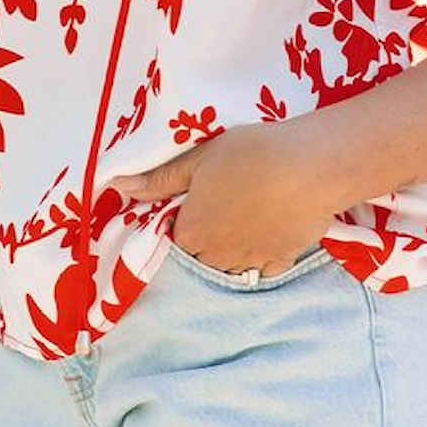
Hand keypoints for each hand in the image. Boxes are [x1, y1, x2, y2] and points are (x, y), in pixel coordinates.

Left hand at [109, 121, 334, 276]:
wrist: (308, 167)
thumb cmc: (249, 154)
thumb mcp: (199, 158)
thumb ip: (160, 179)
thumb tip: (118, 187)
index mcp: (191, 233)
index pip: (172, 242)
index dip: (181, 223)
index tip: (193, 205)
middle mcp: (215, 257)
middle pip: (199, 260)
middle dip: (203, 243)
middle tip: (220, 210)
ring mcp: (250, 263)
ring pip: (229, 269)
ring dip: (228, 254)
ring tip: (243, 221)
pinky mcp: (282, 262)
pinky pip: (262, 272)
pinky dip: (259, 261)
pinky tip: (265, 236)